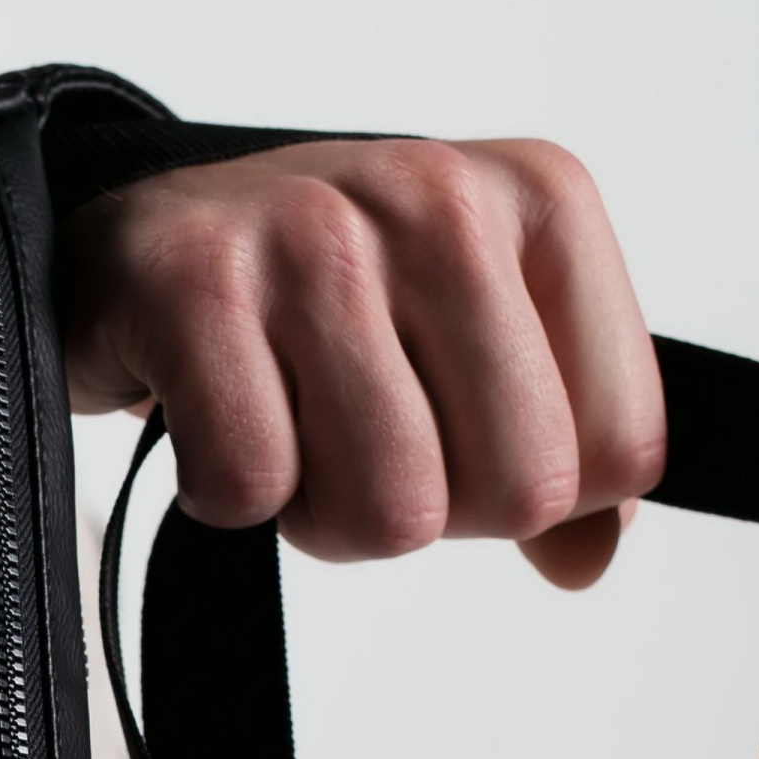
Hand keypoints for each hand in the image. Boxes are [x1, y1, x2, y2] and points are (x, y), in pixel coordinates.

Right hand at [59, 138, 666, 588]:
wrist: (135, 238)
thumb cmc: (319, 299)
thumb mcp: (472, 339)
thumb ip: (558, 440)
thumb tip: (585, 561)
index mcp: (541, 199)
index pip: (623, 449)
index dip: (532, 496)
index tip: (453, 437)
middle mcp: (440, 198)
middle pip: (518, 492)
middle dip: (430, 514)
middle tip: (359, 446)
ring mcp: (314, 234)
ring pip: (391, 508)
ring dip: (323, 515)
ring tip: (287, 431)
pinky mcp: (194, 285)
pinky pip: (253, 487)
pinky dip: (224, 498)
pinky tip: (209, 418)